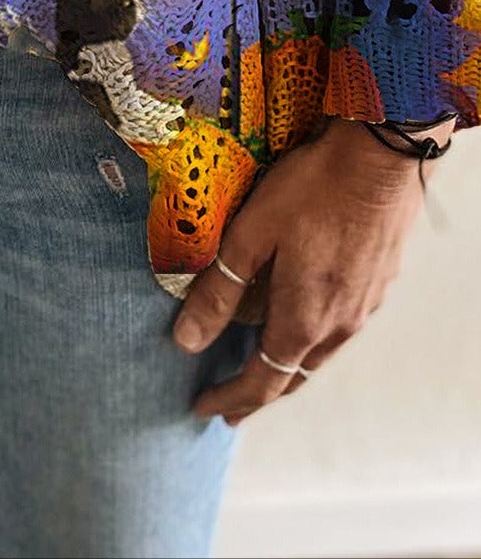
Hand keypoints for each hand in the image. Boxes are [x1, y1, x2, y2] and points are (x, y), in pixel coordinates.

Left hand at [171, 116, 448, 423]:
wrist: (381, 158)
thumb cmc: (310, 189)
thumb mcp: (251, 235)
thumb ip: (220, 290)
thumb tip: (186, 342)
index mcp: (304, 319)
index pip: (263, 380)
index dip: (232, 398)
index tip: (204, 408)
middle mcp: (339, 324)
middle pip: (294, 374)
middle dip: (259, 392)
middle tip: (231, 403)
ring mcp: (364, 305)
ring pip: (320, 353)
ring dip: (288, 366)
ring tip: (262, 367)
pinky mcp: (377, 282)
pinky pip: (340, 327)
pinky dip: (312, 338)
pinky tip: (303, 320)